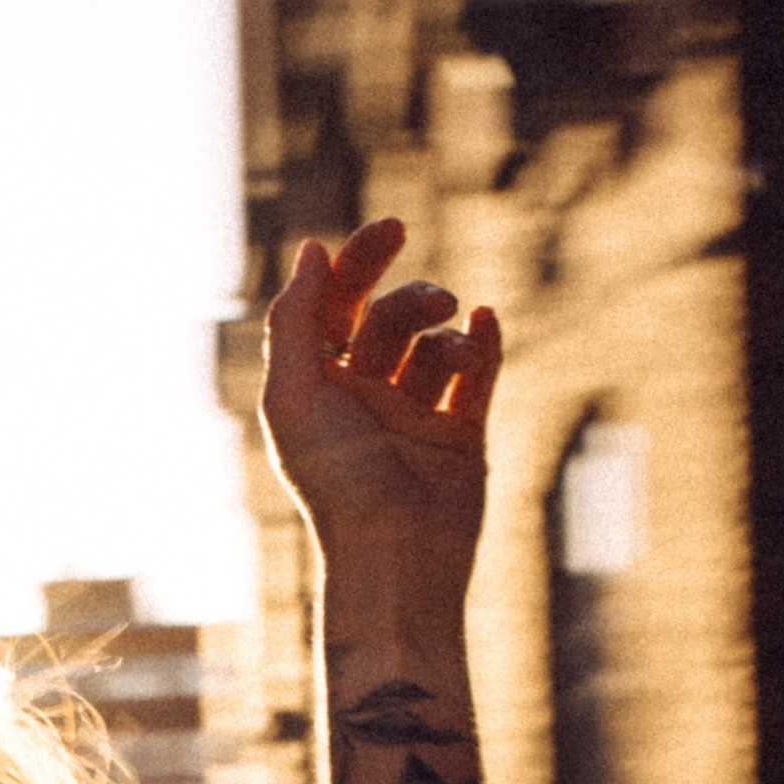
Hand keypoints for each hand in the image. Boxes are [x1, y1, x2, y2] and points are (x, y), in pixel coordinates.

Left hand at [260, 220, 499, 611]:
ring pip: (434, 346)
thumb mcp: (296, 392)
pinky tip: (487, 323)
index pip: (335, 307)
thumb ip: (296, 319)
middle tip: (435, 296)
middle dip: (411, 297)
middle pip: (387, 320)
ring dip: (446, 334)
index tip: (390, 229)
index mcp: (318, 389)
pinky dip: (485, 344)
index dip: (357, 263)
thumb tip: (313, 250)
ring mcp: (414, 419)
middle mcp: (362, 401)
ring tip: (454, 351)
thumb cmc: (337, 479)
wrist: (398, 554)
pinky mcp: (460, 439)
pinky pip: (477, 378)